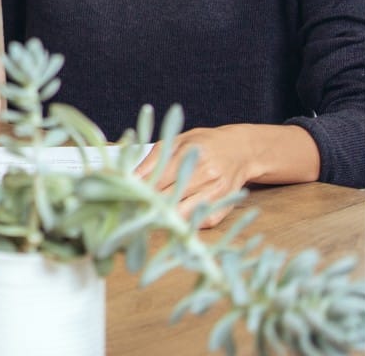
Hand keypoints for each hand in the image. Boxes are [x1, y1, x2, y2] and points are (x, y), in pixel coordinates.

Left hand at [135, 125, 281, 228]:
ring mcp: (217, 192)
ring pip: (184, 214)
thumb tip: (130, 177)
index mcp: (191, 155)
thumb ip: (154, 159)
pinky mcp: (225, 206)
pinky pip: (202, 221)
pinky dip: (186, 223)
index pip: (159, 180)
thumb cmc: (203, 143)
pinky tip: (172, 221)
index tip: (123, 197)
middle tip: (130, 210)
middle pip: (170, 198)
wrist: (241, 150)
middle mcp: (206, 175)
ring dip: (165, 218)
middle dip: (148, 206)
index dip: (139, 191)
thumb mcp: (177, 141)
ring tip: (147, 217)